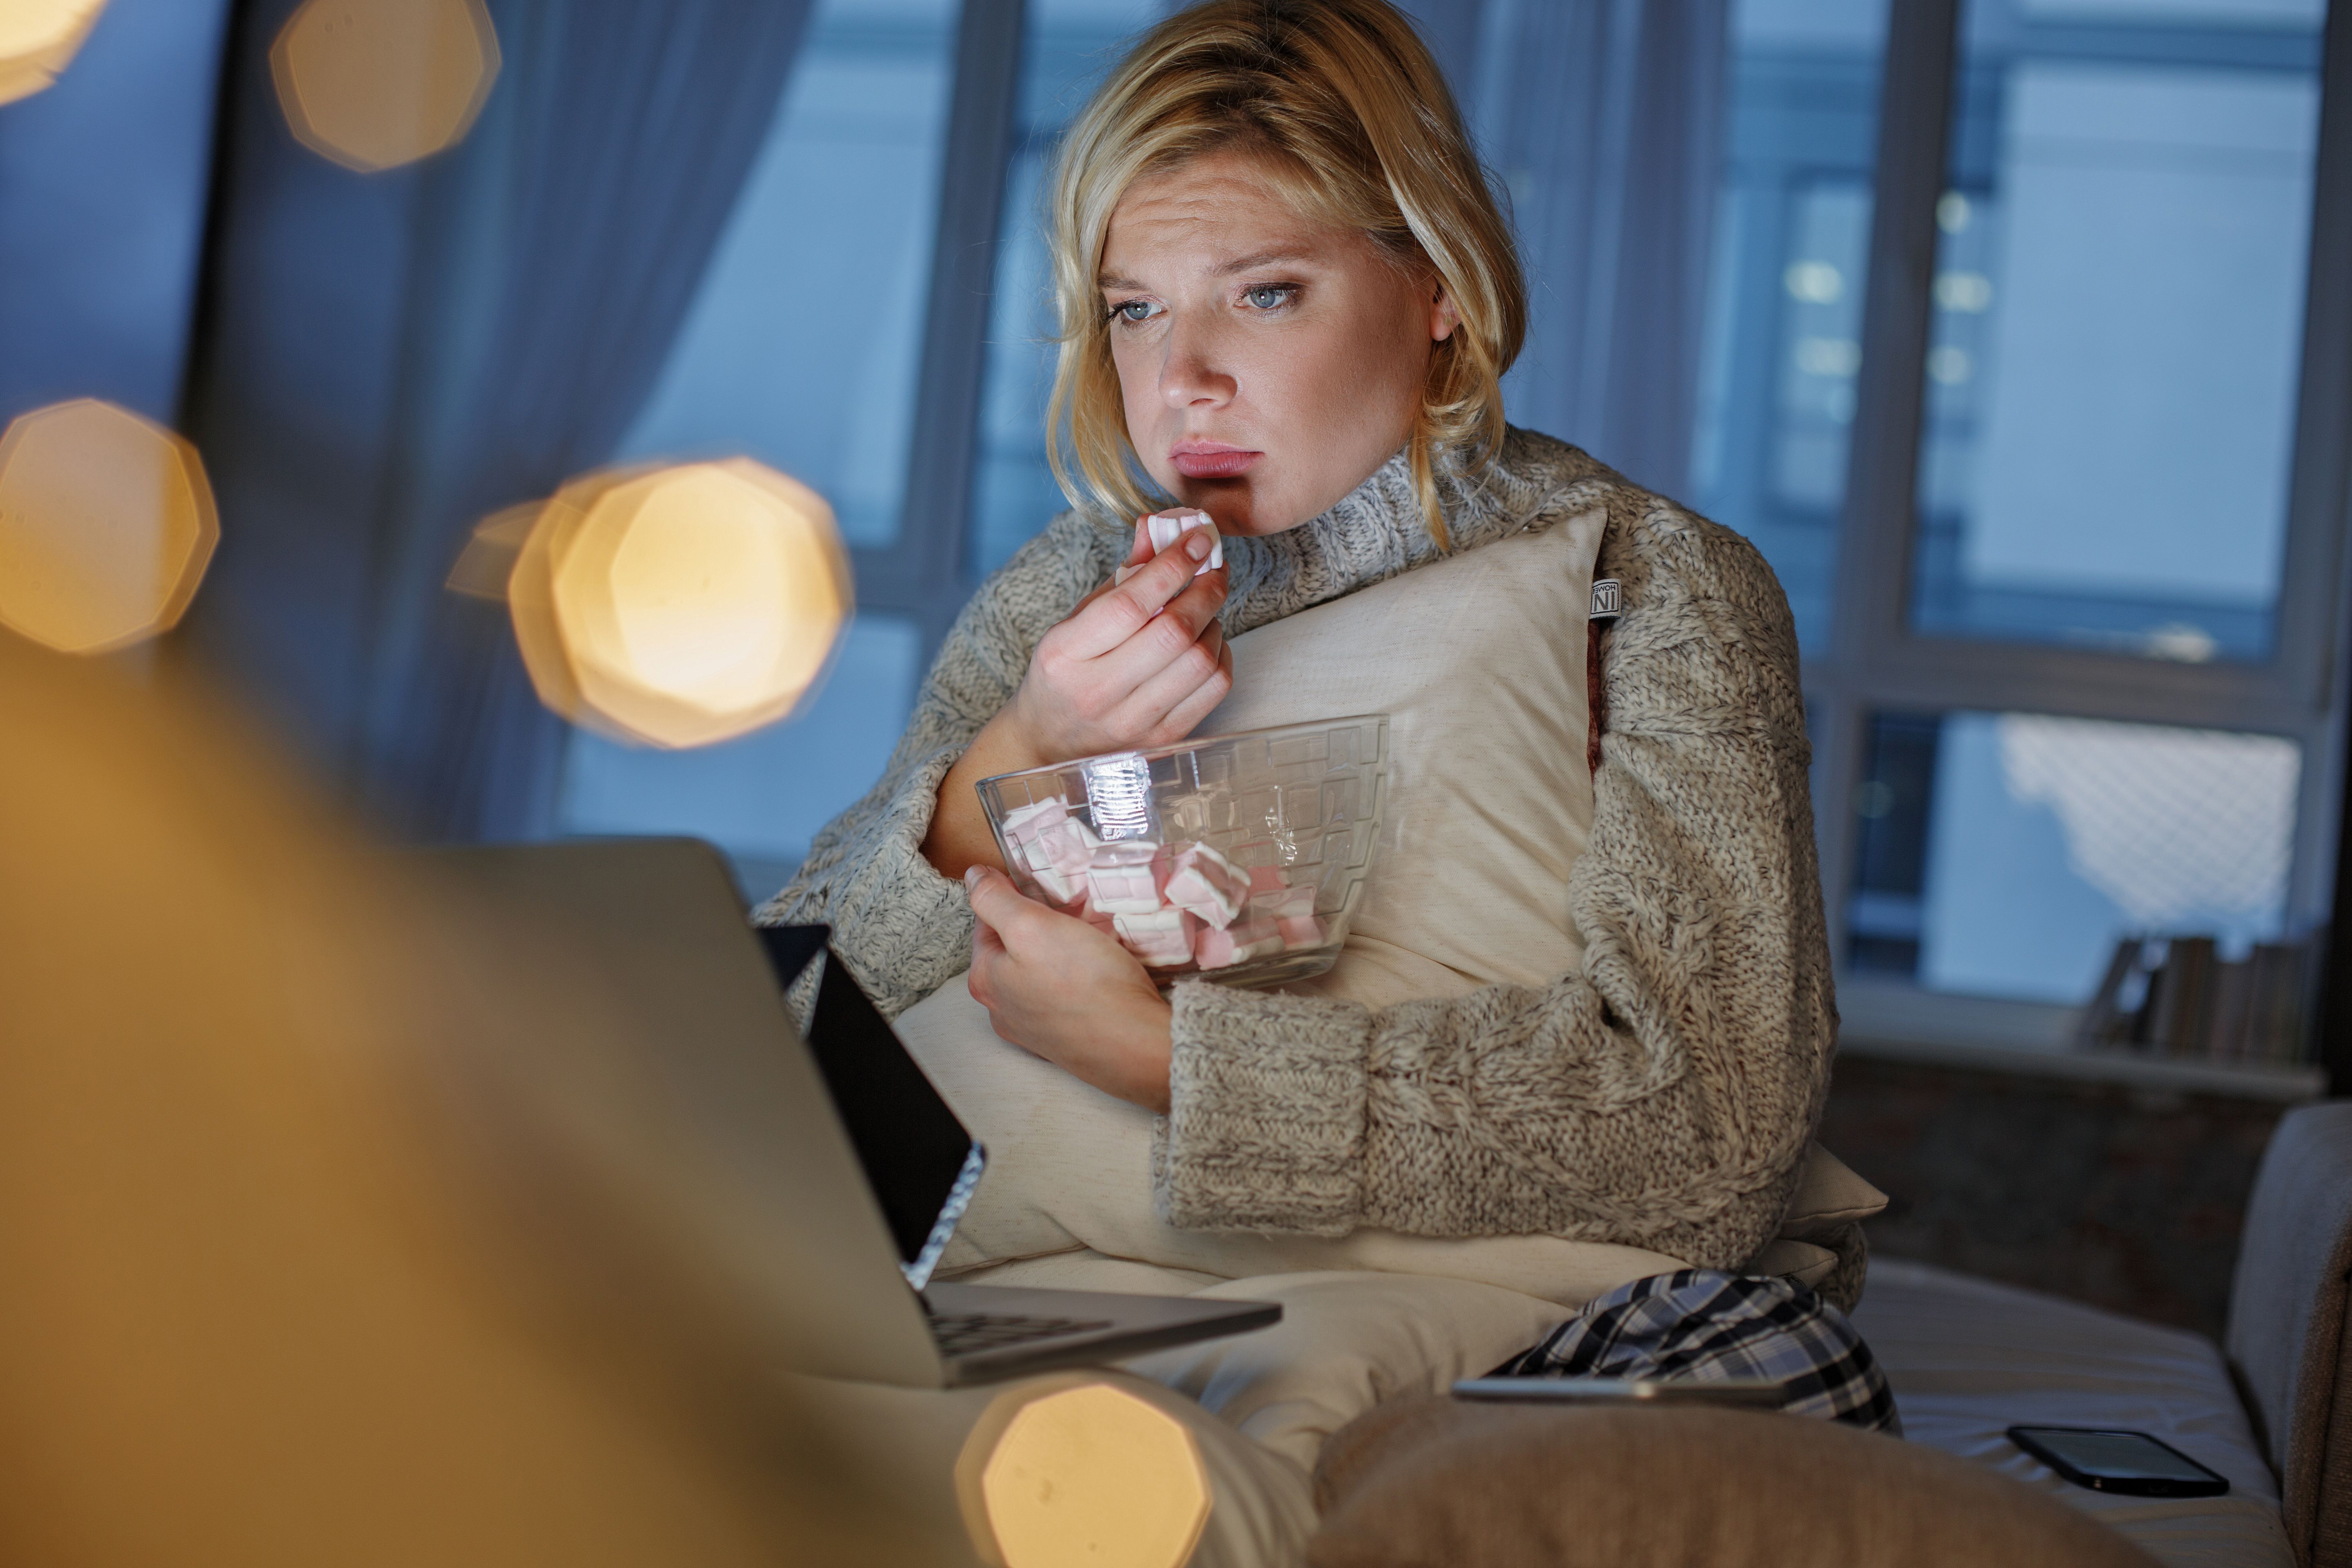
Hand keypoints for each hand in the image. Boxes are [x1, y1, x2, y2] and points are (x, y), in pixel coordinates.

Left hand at [965, 865, 1172, 1113]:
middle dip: (1043, 926)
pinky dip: (1077, 979)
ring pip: (1040, 972)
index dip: (1017, 898)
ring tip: (1093, 940)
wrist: (1135, 1043)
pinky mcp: (1064, 1040)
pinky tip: (1100, 974)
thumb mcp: (1031, 925)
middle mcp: (1001, 1009)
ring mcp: (1033, 1029)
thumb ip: (995, 898)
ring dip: (1061, 951)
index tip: (1048, 892)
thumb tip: (972, 876)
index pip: (987, 921)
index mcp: (985, 979)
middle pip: (1015, 948)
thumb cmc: (1084, 982)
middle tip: (1076, 915)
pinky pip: (1063, 996)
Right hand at [1004, 520, 1231, 763]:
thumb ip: (1122, 577)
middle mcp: (1098, 692)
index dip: (1173, 565)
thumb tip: (1162, 530)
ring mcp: (1134, 722)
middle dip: (1205, 589)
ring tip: (1203, 608)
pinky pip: (1214, 689)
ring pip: (1200, 660)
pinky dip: (1221, 655)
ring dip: (1214, 621)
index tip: (1198, 539)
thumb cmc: (1066, 672)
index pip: (1131, 605)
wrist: (1051, 743)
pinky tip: (1206, 642)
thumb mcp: (1077, 620)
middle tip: (1213, 567)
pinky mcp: (1164, 740)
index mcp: (1066, 654)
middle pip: (1174, 632)